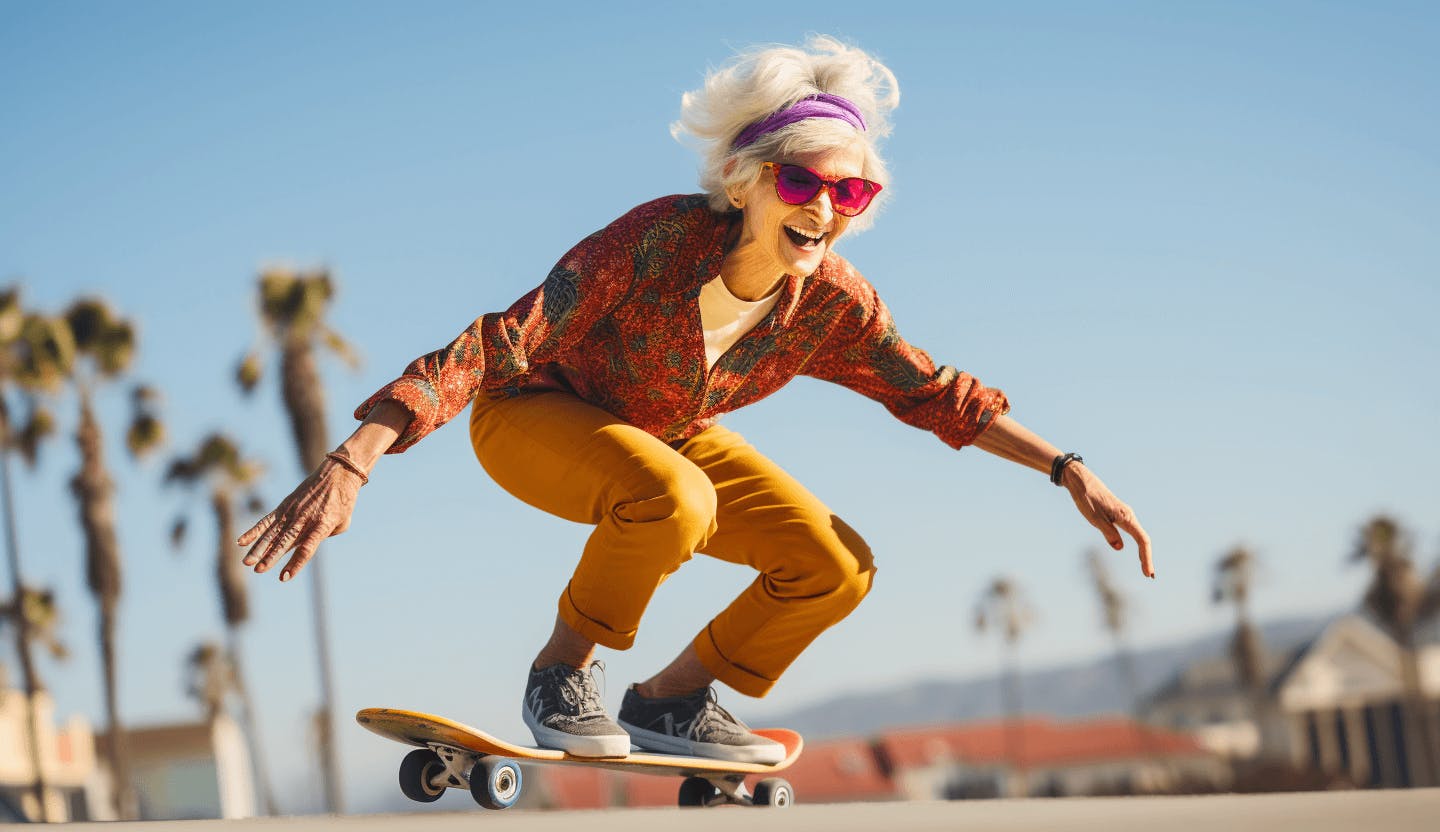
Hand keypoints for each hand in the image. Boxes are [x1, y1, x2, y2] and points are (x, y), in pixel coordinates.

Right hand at [237, 458, 363, 581]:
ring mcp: (293, 511)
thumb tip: (304, 547)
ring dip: (259, 548)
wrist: (339, 473)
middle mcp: (305, 518)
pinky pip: (267, 520)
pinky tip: (241, 541)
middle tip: (258, 570)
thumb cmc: (344, 501)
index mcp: (322, 524)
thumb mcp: (342, 522)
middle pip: (285, 541)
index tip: (283, 577)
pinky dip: (254, 531)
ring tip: (247, 562)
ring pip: (273, 533)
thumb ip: (323, 537)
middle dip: (271, 557)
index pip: (306, 549)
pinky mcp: (285, 506)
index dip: (294, 564)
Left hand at [1063, 464, 1153, 578]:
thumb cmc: (1087, 498)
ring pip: (1139, 536)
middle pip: (1143, 540)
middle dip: (1147, 558)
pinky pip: (1133, 532)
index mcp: (1126, 517)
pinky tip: (1137, 552)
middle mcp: (1129, 516)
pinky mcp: (1119, 515)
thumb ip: (1108, 532)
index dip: (1146, 557)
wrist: (1081, 481)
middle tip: (1150, 576)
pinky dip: (1137, 544)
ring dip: (1143, 552)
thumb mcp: (1095, 518)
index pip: (1142, 540)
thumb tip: (1120, 547)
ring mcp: (1125, 515)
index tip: (1147, 573)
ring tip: (1145, 568)